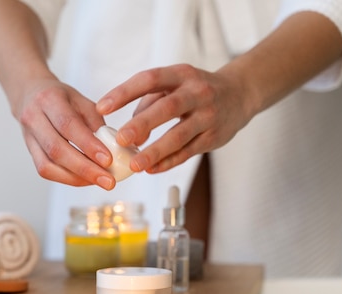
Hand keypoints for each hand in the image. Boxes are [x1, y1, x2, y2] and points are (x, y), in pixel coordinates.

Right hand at [15, 77, 115, 189]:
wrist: (29, 95)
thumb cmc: (61, 98)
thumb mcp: (82, 101)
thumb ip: (96, 123)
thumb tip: (112, 149)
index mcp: (50, 99)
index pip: (68, 125)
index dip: (88, 145)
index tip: (108, 160)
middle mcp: (34, 118)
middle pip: (56, 149)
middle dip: (85, 168)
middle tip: (108, 181)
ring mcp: (28, 137)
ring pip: (48, 165)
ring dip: (76, 178)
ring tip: (98, 181)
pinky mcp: (30, 152)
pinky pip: (45, 170)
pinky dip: (66, 178)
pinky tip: (84, 179)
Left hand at [96, 64, 253, 172]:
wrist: (240, 94)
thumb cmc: (194, 90)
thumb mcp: (173, 85)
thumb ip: (147, 104)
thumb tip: (128, 134)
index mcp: (181, 75)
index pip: (149, 79)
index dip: (124, 93)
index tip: (101, 107)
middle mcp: (197, 92)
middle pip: (167, 108)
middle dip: (142, 123)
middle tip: (120, 139)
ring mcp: (208, 115)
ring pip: (179, 135)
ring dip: (155, 151)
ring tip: (135, 164)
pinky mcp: (213, 137)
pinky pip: (188, 152)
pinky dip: (169, 162)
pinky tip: (151, 169)